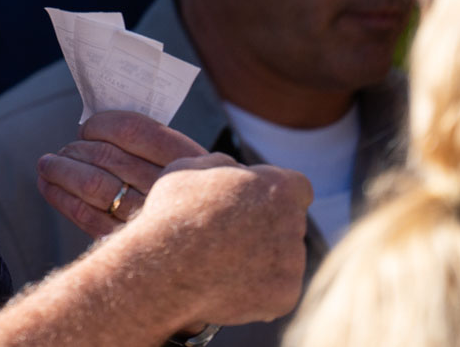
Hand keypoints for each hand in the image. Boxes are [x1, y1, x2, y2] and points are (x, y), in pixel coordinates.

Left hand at [35, 110, 206, 235]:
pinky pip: (87, 217)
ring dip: (63, 171)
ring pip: (93, 185)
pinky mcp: (129, 244)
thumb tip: (95, 130)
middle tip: (64, 149)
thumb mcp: (192, 166)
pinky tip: (50, 187)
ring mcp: (149, 219)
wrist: (224, 249)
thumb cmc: (198, 197)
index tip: (86, 128)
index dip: (102, 125)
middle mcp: (168, 189)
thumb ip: (155, 148)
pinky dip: (62, 199)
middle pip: (108, 158)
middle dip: (76, 150)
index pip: (133, 132)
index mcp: (187, 160)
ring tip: (48, 165)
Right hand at [135, 156, 312, 328]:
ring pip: (285, 257)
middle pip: (290, 223)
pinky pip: (278, 287)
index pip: (297, 187)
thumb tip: (235, 170)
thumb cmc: (171, 215)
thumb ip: (224, 164)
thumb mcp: (190, 168)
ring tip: (222, 260)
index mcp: (278, 188)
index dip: (274, 194)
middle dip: (267, 225)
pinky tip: (228, 281)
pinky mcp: (286, 296)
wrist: (161, 272)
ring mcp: (292, 264)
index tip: (254, 203)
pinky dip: (259, 287)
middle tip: (231, 234)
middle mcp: (294, 224)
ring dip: (263, 257)